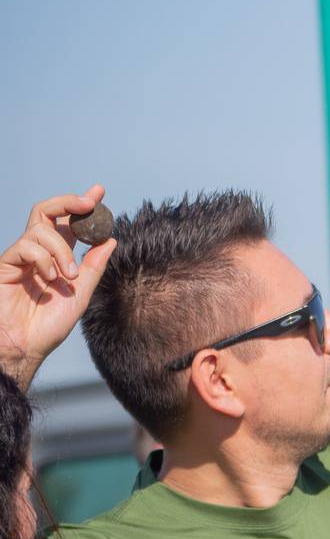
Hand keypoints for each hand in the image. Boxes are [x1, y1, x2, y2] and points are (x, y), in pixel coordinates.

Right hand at [1, 185, 115, 385]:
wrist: (25, 346)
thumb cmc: (49, 325)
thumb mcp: (81, 294)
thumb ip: (94, 267)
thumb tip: (111, 240)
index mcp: (57, 258)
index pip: (68, 224)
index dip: (81, 206)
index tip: (99, 192)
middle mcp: (38, 253)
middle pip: (47, 211)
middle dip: (69, 202)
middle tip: (89, 202)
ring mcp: (20, 257)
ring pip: (41, 229)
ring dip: (62, 249)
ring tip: (69, 276)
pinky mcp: (5, 264)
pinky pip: (26, 246)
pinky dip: (44, 259)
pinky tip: (49, 278)